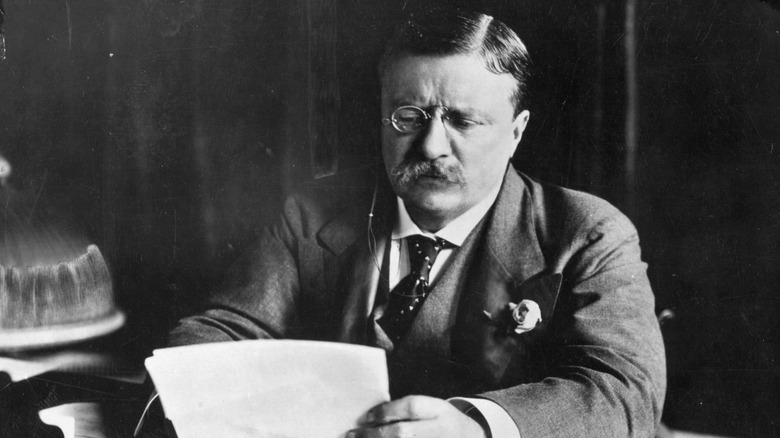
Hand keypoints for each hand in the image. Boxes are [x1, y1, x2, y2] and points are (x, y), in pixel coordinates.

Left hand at [346, 395, 486, 437]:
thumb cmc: (444, 422)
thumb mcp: (433, 408)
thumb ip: (408, 409)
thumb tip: (375, 416)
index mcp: (439, 412)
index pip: (412, 408)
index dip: (387, 411)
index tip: (366, 416)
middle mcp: (437, 432)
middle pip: (402, 434)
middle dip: (373, 435)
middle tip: (351, 434)